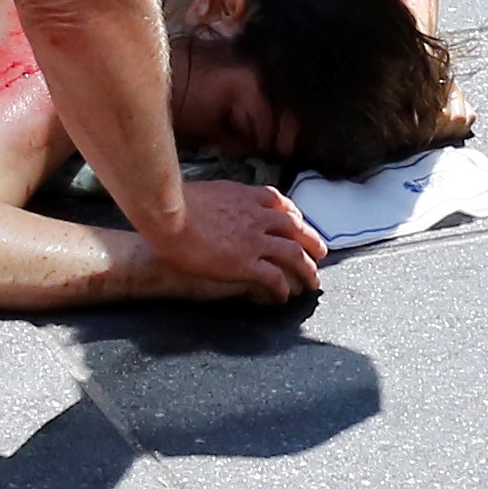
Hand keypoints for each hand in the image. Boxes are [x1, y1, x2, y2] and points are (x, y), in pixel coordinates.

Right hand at [153, 176, 327, 302]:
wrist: (166, 217)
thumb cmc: (172, 205)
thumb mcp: (202, 190)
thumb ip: (217, 197)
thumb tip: (212, 201)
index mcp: (244, 195)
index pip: (278, 201)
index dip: (292, 214)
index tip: (297, 221)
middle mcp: (255, 216)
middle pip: (294, 226)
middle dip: (311, 239)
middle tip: (321, 251)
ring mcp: (254, 240)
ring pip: (293, 253)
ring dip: (307, 268)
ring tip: (313, 281)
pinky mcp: (246, 263)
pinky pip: (274, 278)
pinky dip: (283, 289)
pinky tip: (284, 298)